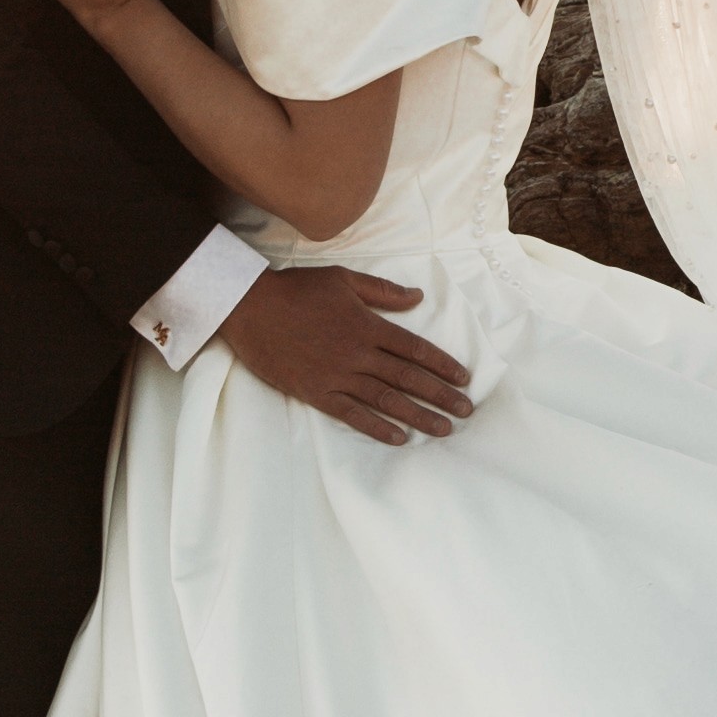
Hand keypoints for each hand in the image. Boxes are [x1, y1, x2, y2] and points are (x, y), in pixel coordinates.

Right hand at [222, 262, 472, 446]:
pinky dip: (376, 427)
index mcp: (367, 325)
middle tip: (466, 411)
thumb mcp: (343, 279)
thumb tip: (418, 297)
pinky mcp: (315, 391)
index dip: (442, 365)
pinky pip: (351, 413)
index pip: (415, 349)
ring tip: (443, 429)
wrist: (250, 308)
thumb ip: (383, 291)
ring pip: (386, 399)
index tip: (464, 378)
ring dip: (418, 415)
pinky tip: (398, 437)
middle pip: (408, 377)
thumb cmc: (297, 290)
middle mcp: (357, 353)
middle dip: (440, 395)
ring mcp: (336, 375)